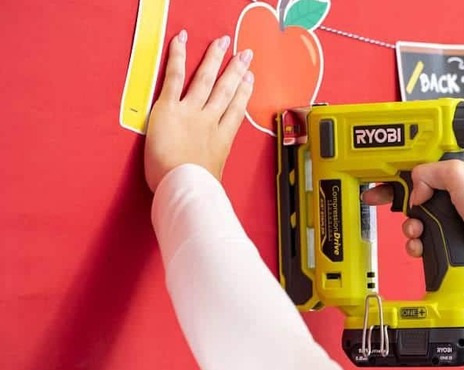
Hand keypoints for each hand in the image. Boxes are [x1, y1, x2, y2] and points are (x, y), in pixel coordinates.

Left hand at [144, 30, 254, 191]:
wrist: (184, 187)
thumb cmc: (196, 191)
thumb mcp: (211, 181)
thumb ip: (212, 174)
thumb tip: (211, 182)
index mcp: (221, 139)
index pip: (235, 110)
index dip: (244, 93)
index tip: (250, 80)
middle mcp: (210, 121)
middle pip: (226, 90)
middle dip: (236, 70)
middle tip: (245, 55)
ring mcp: (191, 112)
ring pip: (206, 79)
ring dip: (215, 58)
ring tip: (223, 43)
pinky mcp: (169, 108)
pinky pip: (174, 77)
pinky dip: (178, 57)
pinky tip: (182, 41)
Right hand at [362, 155, 463, 270]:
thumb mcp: (457, 172)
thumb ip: (428, 172)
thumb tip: (415, 190)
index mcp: (455, 169)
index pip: (420, 164)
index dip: (399, 168)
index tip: (382, 172)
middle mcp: (451, 192)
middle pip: (411, 192)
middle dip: (396, 198)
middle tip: (377, 198)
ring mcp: (448, 216)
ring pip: (413, 218)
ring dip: (409, 225)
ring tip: (416, 229)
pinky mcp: (446, 237)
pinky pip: (420, 239)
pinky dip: (416, 243)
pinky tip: (420, 244)